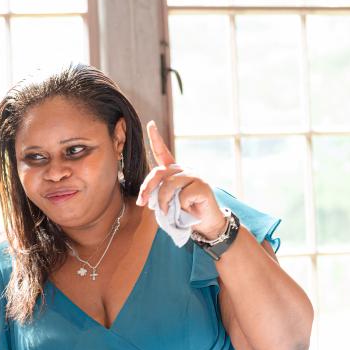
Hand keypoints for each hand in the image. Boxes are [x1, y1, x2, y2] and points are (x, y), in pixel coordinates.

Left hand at [137, 121, 226, 240]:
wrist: (206, 225)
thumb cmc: (185, 214)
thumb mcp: (168, 203)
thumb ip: (158, 195)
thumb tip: (147, 197)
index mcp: (174, 172)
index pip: (163, 153)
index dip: (155, 139)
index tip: (150, 124)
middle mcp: (184, 170)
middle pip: (159, 172)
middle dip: (147, 188)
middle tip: (143, 203)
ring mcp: (194, 176)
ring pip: (169, 185)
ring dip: (163, 202)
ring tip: (167, 212)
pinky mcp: (202, 186)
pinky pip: (182, 195)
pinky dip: (180, 207)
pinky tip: (188, 209)